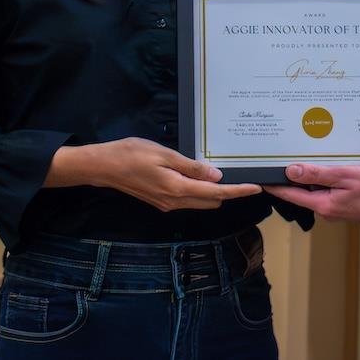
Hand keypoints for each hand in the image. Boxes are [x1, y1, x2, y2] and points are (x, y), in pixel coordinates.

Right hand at [46, 138, 260, 211]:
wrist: (103, 167)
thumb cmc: (132, 155)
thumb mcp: (165, 154)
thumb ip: (192, 167)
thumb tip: (217, 176)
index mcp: (178, 189)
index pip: (217, 193)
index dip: (238, 191)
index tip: (256, 188)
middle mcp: (175, 202)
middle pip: (211, 201)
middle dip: (230, 192)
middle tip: (244, 176)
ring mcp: (167, 204)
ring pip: (200, 201)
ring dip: (215, 192)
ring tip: (227, 174)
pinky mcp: (160, 201)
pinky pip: (188, 199)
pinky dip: (199, 191)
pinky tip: (202, 177)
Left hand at [265, 164, 359, 221]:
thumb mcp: (346, 175)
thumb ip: (318, 174)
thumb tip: (291, 171)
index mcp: (324, 205)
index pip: (290, 194)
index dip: (274, 185)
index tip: (259, 177)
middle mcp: (326, 211)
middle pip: (300, 193)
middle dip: (291, 177)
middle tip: (278, 159)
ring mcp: (335, 210)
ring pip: (314, 191)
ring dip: (308, 178)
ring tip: (302, 159)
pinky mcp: (342, 206)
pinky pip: (326, 192)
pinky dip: (323, 181)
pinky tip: (326, 168)